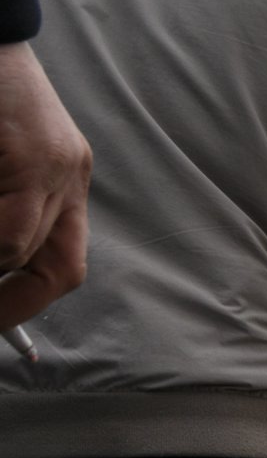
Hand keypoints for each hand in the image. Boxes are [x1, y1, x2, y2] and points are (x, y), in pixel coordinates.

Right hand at [0, 42, 91, 329]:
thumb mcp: (3, 156)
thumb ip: (4, 209)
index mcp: (62, 180)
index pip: (62, 266)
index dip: (22, 307)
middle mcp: (68, 174)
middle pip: (50, 267)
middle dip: (3, 299)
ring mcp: (53, 162)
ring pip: (14, 247)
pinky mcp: (32, 150)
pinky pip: (4, 222)